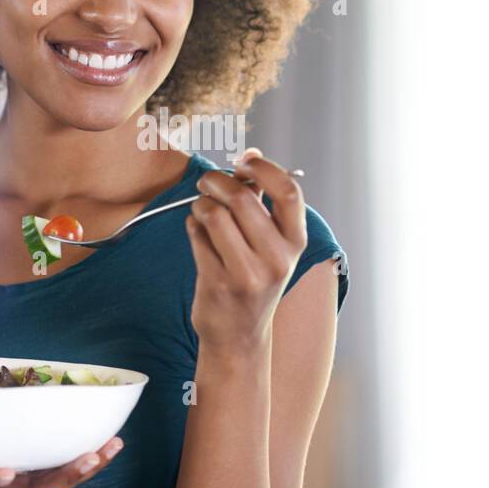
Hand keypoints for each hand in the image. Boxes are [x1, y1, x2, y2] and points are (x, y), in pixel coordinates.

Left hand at [185, 147, 307, 352]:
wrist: (240, 336)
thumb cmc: (253, 278)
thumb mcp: (269, 243)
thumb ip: (262, 197)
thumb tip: (252, 152)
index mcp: (296, 242)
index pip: (288, 192)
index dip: (263, 168)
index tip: (243, 162)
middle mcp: (278, 258)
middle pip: (242, 198)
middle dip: (216, 181)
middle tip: (207, 182)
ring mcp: (248, 274)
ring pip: (214, 214)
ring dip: (201, 204)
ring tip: (201, 210)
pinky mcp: (218, 283)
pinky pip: (197, 235)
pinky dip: (192, 226)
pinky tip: (198, 234)